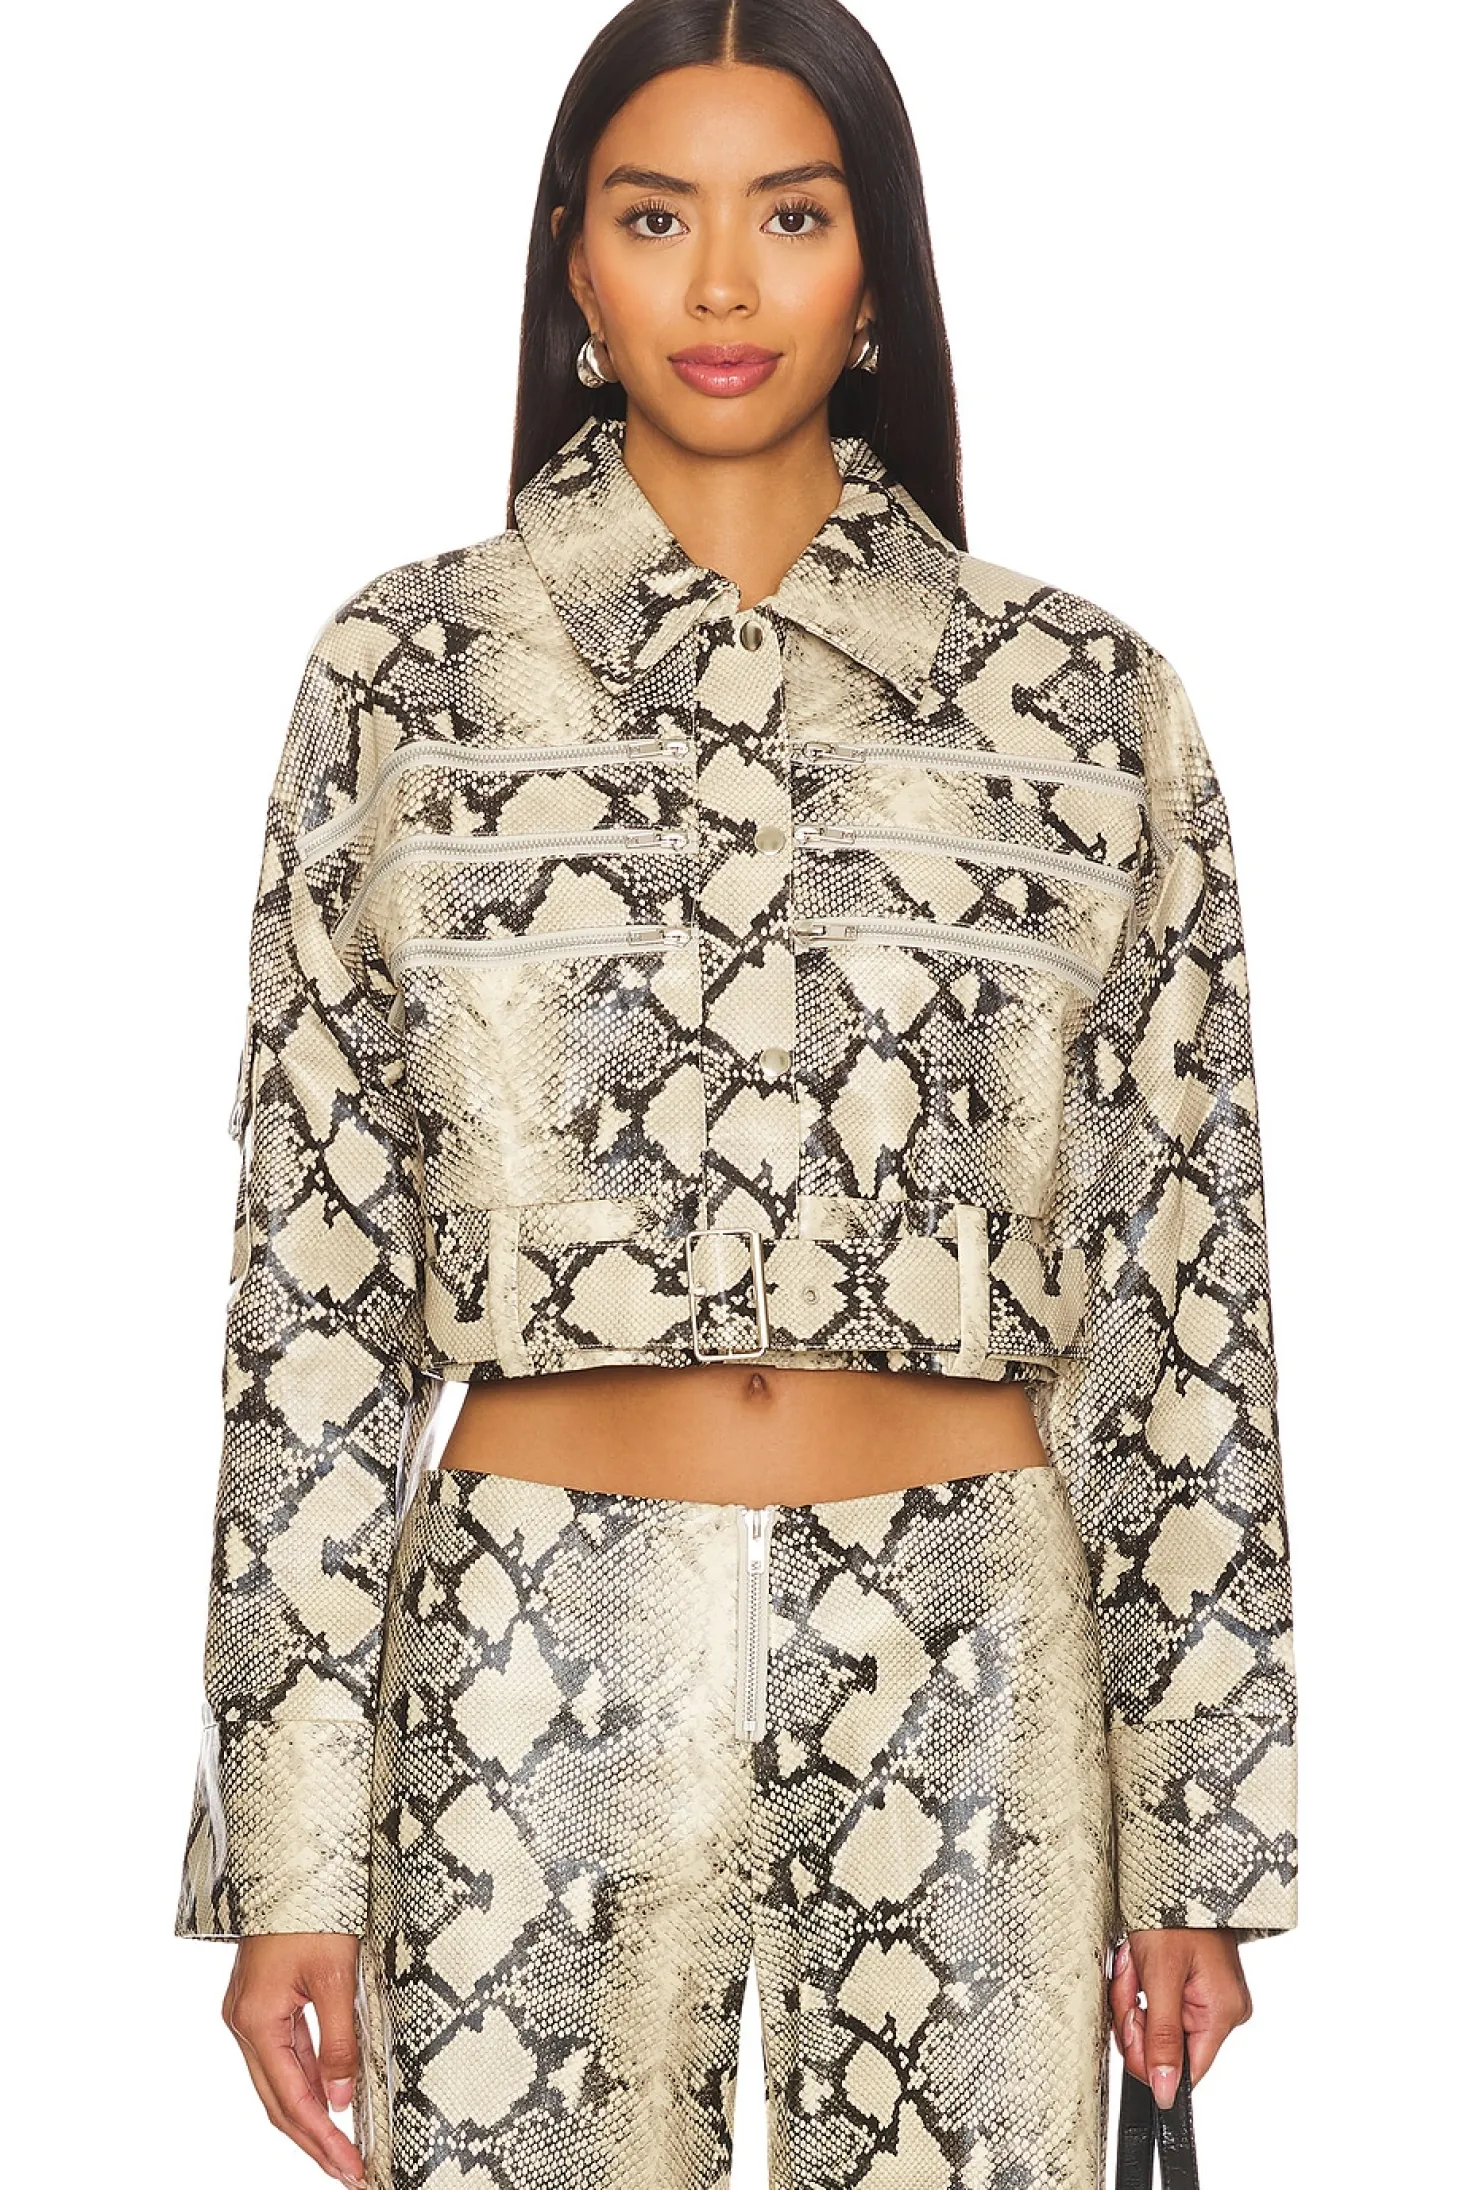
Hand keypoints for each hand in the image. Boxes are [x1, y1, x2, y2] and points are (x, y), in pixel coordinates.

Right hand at [221, 1932, 368, 2186]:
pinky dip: (305, 2081)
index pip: (291, 2100)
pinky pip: (283, 2054)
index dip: (322, 2139)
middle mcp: (244, 2022)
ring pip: (279, 2080)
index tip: (350, 2166)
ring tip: (341, 2146)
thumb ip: (339, 2042)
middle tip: (348, 2171)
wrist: (291, 1859)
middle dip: (313, 2140)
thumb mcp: (337, 1977)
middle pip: (278, 2100)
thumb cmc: (311, 1909)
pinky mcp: (262, 2001)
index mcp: (255, 2020)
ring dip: (309, 2115)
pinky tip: (329, 2097)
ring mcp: (249, 2013)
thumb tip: (342, 2099)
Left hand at [1109, 1926, 1252, 2106]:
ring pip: (1156, 2020)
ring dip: (1135, 1991)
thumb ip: (1163, 2038)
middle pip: (1165, 2043)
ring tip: (1135, 1958)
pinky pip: (1159, 2000)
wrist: (1178, 1870)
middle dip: (1136, 2011)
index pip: (1185, 2070)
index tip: (1132, 2018)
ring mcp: (1208, 1996)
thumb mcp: (1160, 1976)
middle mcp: (1221, 2009)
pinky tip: (1139, 1958)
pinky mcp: (1194, 1983)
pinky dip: (1142, 1981)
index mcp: (1222, 2013)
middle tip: (1132, 1976)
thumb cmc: (1175, 1912)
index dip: (1149, 2054)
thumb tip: (1165, 2092)